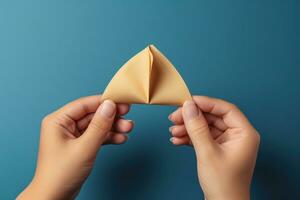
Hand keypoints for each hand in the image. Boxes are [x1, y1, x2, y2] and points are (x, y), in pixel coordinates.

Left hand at [17, 95, 133, 199]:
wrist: (55, 197)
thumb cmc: (61, 174)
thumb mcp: (84, 148)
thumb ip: (99, 126)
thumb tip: (110, 105)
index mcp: (58, 121)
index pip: (84, 104)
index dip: (104, 102)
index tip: (121, 101)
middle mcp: (65, 125)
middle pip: (93, 115)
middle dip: (111, 117)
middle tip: (128, 116)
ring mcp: (73, 136)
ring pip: (97, 126)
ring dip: (113, 127)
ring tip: (128, 129)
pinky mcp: (80, 145)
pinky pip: (96, 136)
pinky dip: (109, 137)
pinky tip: (121, 138)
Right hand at [169, 96, 259, 199]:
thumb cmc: (223, 184)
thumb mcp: (207, 152)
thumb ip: (197, 127)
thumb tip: (188, 106)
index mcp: (244, 133)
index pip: (225, 109)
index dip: (206, 103)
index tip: (188, 102)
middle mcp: (237, 135)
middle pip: (213, 117)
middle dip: (192, 118)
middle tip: (174, 117)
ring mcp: (227, 142)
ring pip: (205, 127)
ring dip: (188, 128)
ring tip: (173, 132)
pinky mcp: (218, 149)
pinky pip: (203, 137)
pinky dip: (190, 137)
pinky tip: (177, 140)